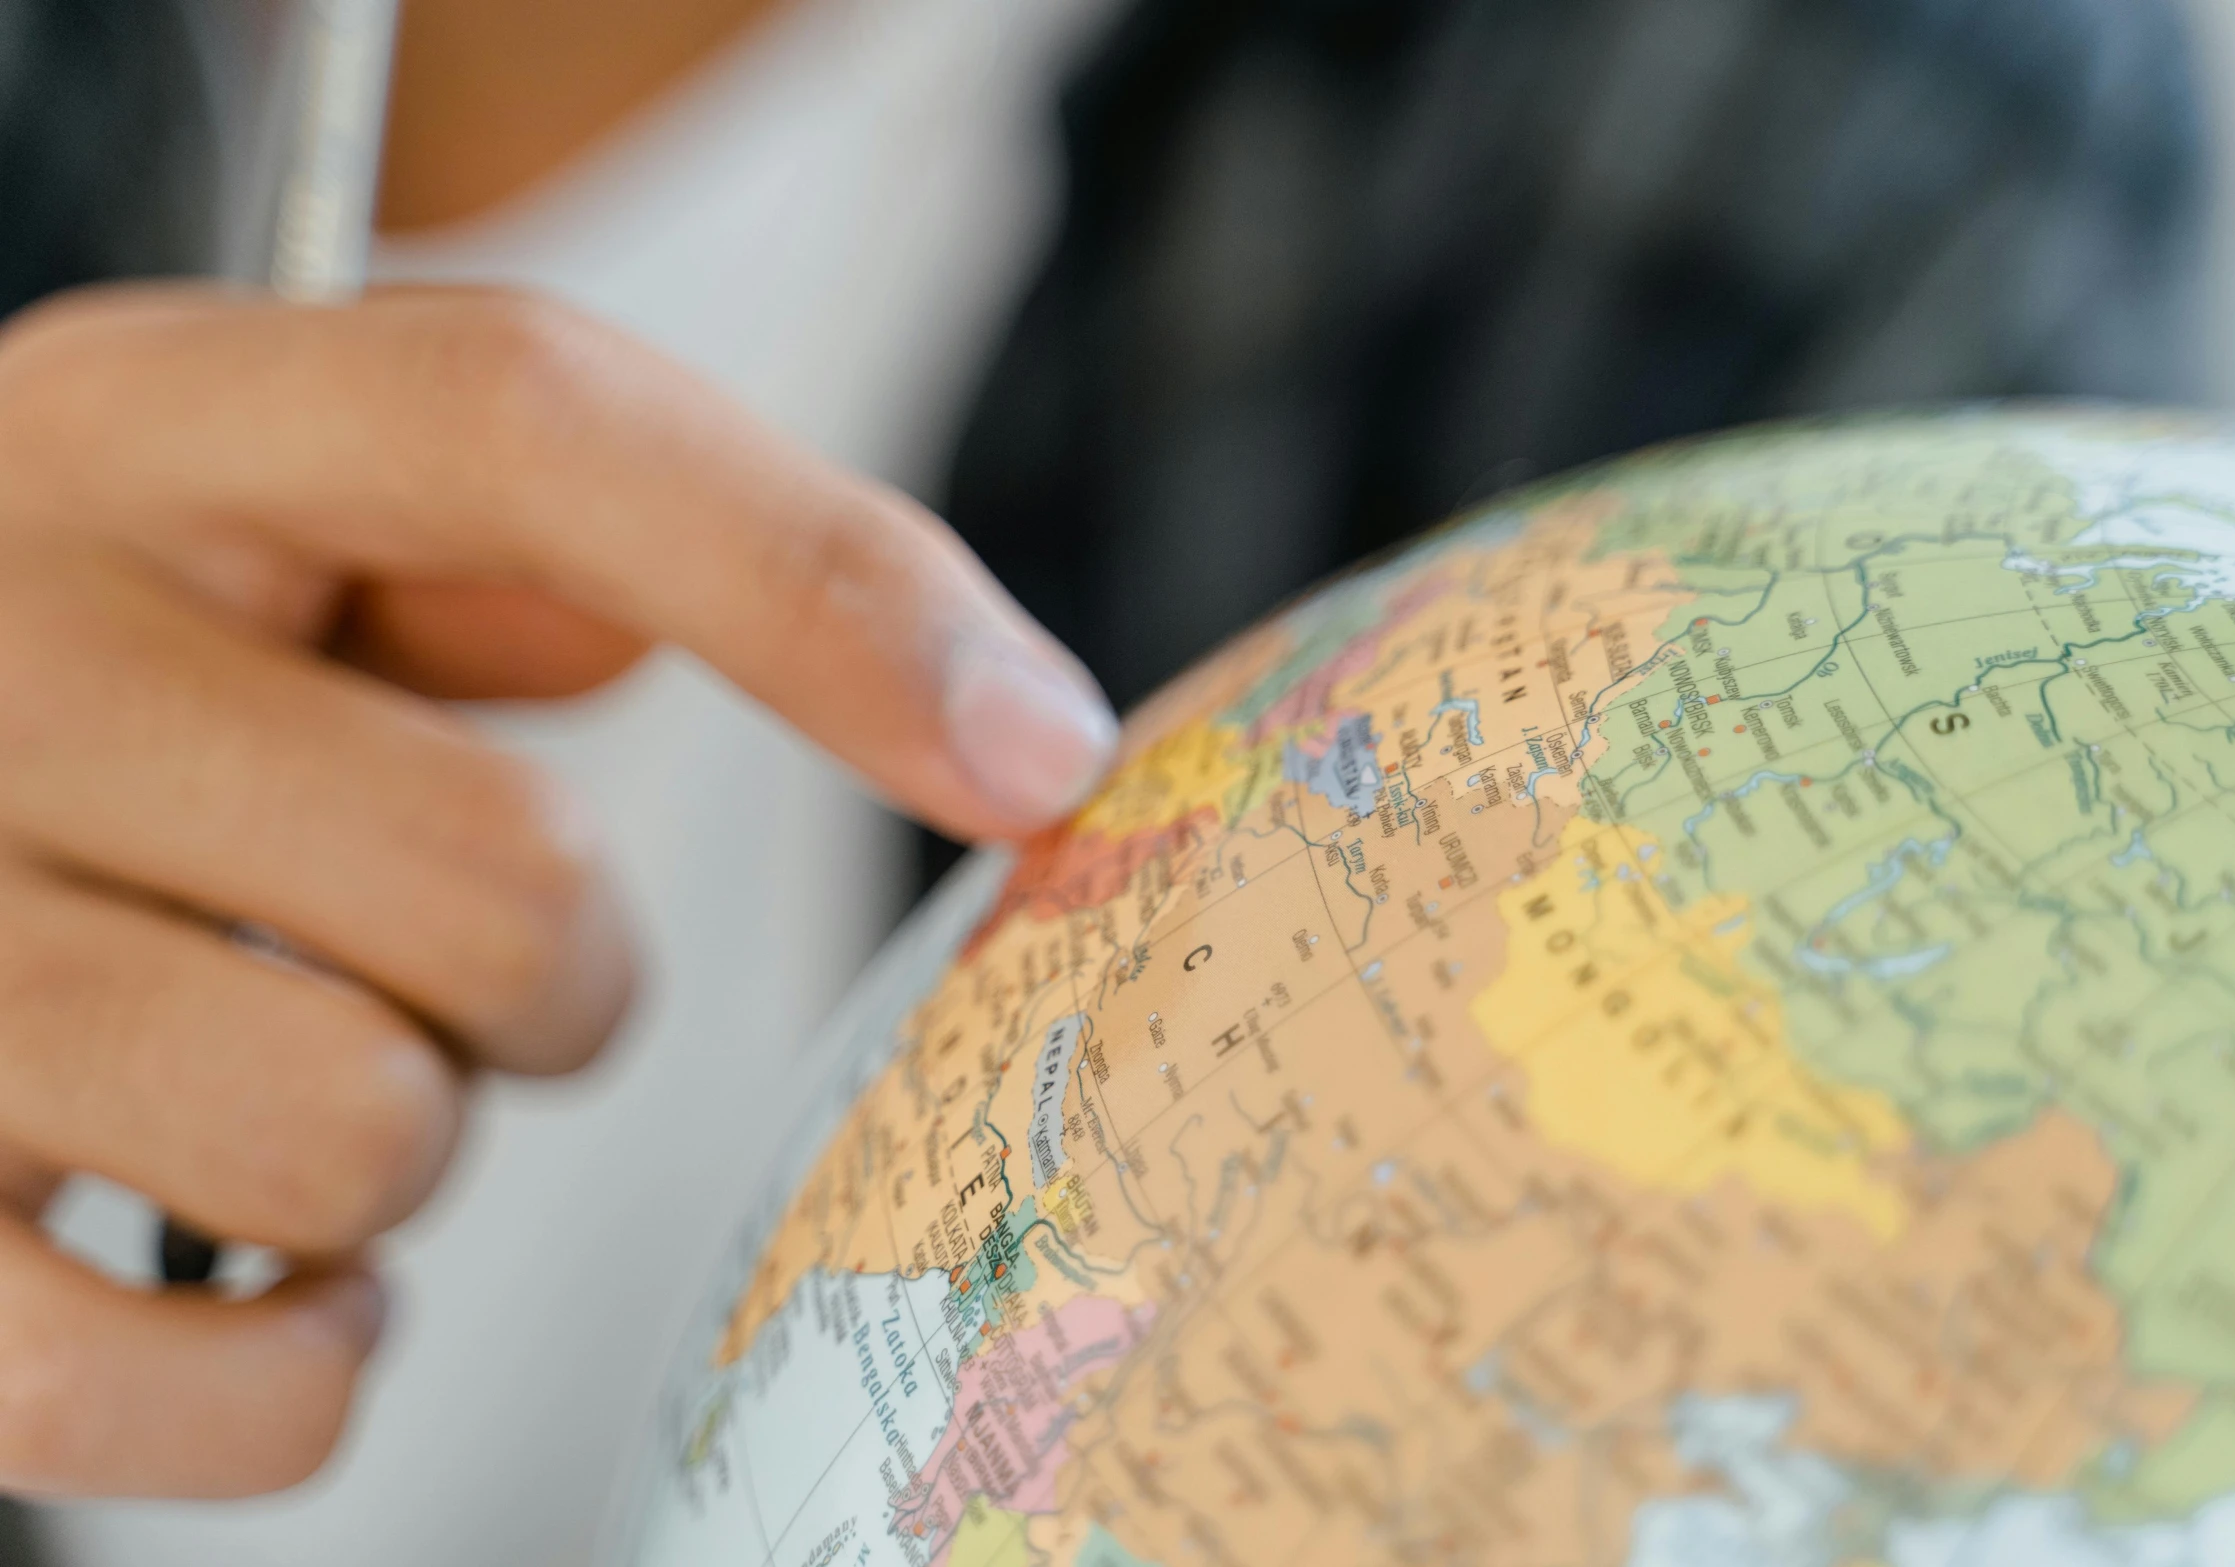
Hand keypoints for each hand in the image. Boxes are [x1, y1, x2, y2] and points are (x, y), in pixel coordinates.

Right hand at [0, 285, 1116, 1496]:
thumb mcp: (316, 503)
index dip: (821, 591)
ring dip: (414, 1137)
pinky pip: (177, 1378)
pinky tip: (275, 1270)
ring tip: (310, 1051)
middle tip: (449, 944)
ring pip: (358, 1130)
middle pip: (505, 875)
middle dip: (559, 970)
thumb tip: (963, 706)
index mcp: (153, 429)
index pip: (525, 431)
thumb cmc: (151, 651)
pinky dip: (293, 1369)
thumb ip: (583, 529)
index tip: (1036, 758)